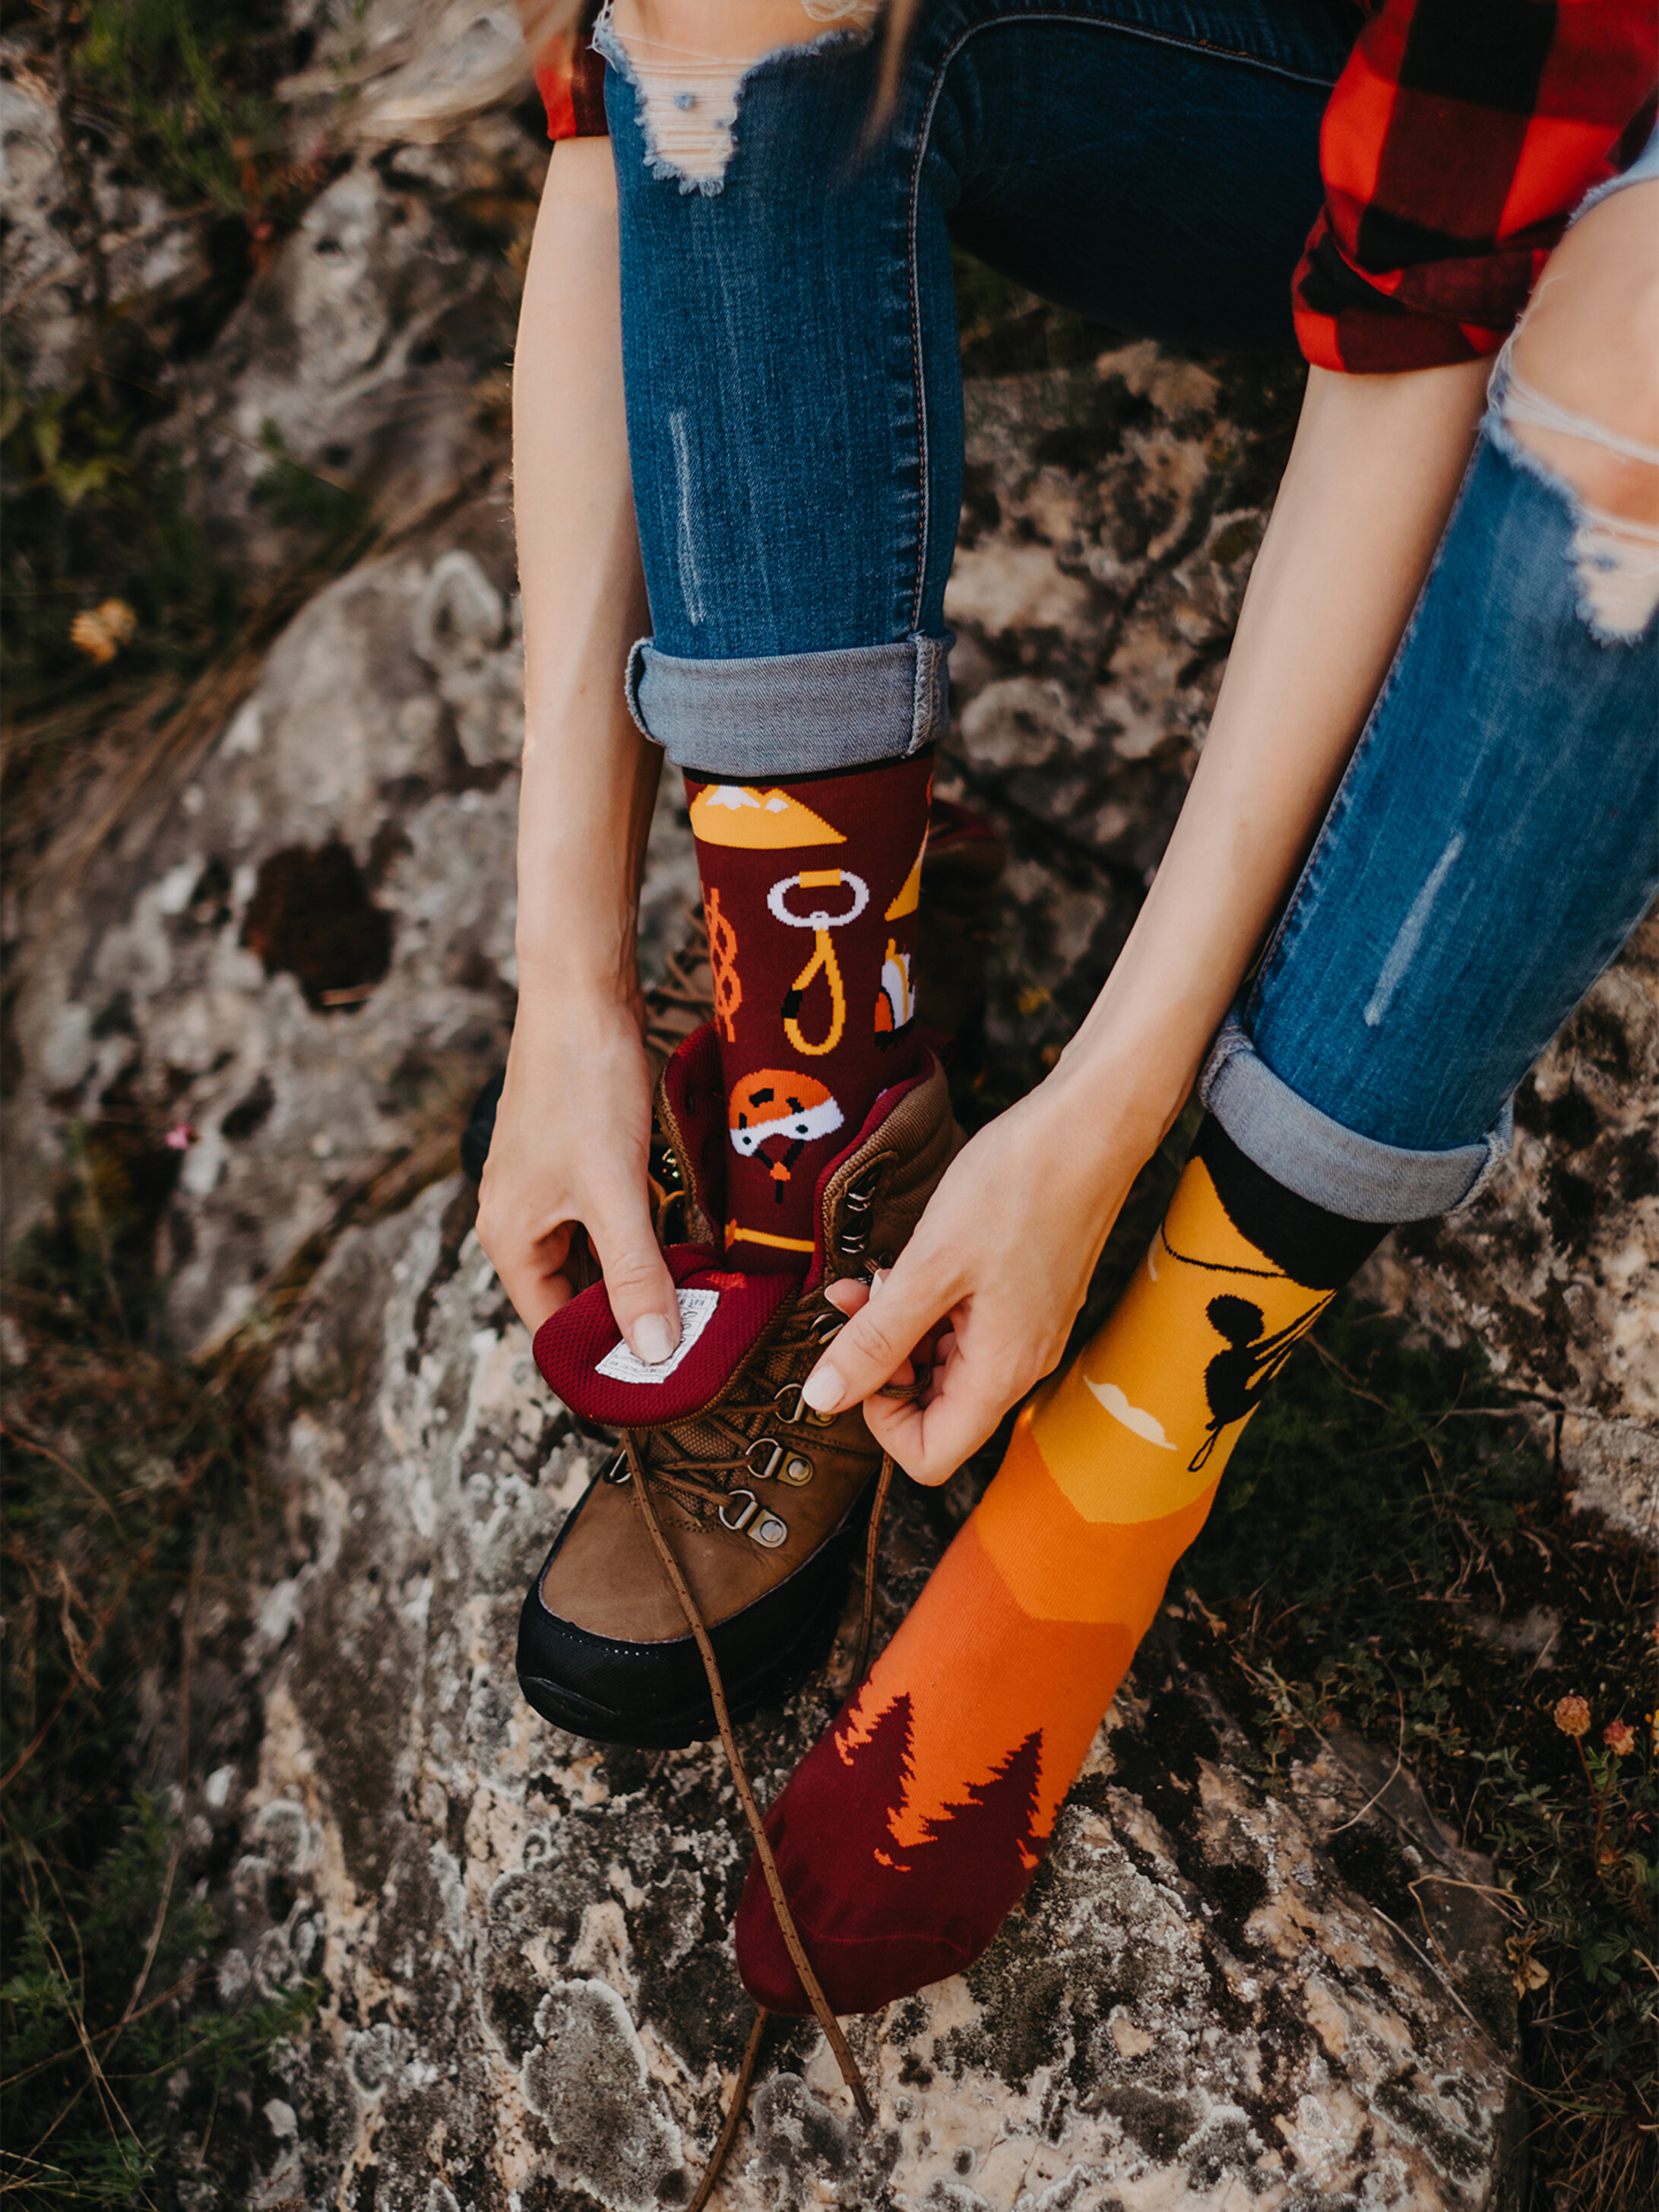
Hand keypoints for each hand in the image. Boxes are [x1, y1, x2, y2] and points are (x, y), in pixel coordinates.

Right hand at [475, 993, 679, 1361]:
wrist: (579, 992)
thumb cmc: (582, 1084)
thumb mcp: (613, 1188)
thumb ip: (635, 1272)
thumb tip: (655, 1353)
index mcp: (511, 1240)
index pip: (555, 1332)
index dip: (606, 1362)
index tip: (665, 1383)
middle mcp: (518, 1222)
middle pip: (576, 1299)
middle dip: (631, 1320)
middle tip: (697, 1341)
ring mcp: (544, 1190)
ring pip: (597, 1259)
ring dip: (643, 1276)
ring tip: (701, 1299)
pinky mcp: (573, 1161)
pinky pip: (608, 1221)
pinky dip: (644, 1236)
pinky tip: (687, 1241)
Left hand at [799, 1072, 1160, 1483]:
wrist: (1089, 1129)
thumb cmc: (1019, 1186)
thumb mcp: (929, 1266)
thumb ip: (876, 1339)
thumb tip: (825, 1398)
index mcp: (1001, 1371)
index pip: (929, 1457)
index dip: (879, 1420)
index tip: (859, 1359)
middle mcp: (1019, 1364)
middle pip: (935, 1412)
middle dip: (882, 1364)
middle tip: (857, 1305)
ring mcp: (1025, 1332)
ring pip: (944, 1366)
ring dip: (899, 1330)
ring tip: (876, 1276)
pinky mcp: (1024, 1300)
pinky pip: (963, 1329)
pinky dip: (926, 1305)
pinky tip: (908, 1263)